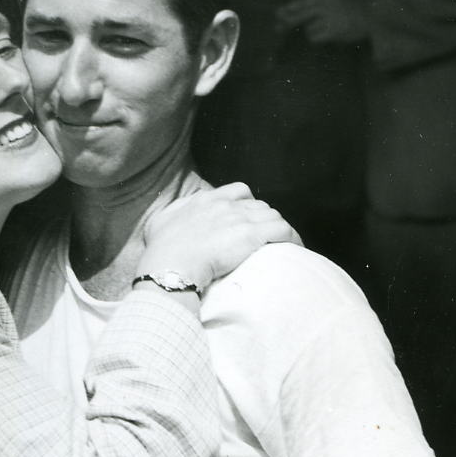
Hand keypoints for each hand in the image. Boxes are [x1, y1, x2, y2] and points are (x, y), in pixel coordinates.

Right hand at [141, 183, 301, 291]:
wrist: (169, 265)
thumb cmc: (161, 251)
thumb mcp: (160, 223)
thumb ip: (173, 213)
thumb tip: (175, 215)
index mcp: (205, 200)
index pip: (238, 191)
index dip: (248, 203)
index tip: (249, 218)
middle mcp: (225, 204)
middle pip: (259, 205)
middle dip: (265, 220)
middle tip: (266, 238)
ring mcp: (239, 218)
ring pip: (273, 216)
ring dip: (279, 230)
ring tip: (283, 246)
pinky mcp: (251, 235)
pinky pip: (284, 231)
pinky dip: (292, 239)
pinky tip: (295, 249)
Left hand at [274, 0, 369, 45]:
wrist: (370, 16)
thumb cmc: (346, 11)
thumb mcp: (330, 4)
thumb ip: (311, 9)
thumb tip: (286, 18)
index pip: (304, 2)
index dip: (290, 8)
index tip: (277, 13)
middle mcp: (327, 6)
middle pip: (302, 15)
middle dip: (288, 22)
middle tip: (277, 28)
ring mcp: (331, 18)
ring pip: (309, 29)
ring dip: (312, 31)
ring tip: (326, 29)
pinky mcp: (334, 31)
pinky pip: (315, 38)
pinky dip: (317, 38)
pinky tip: (328, 35)